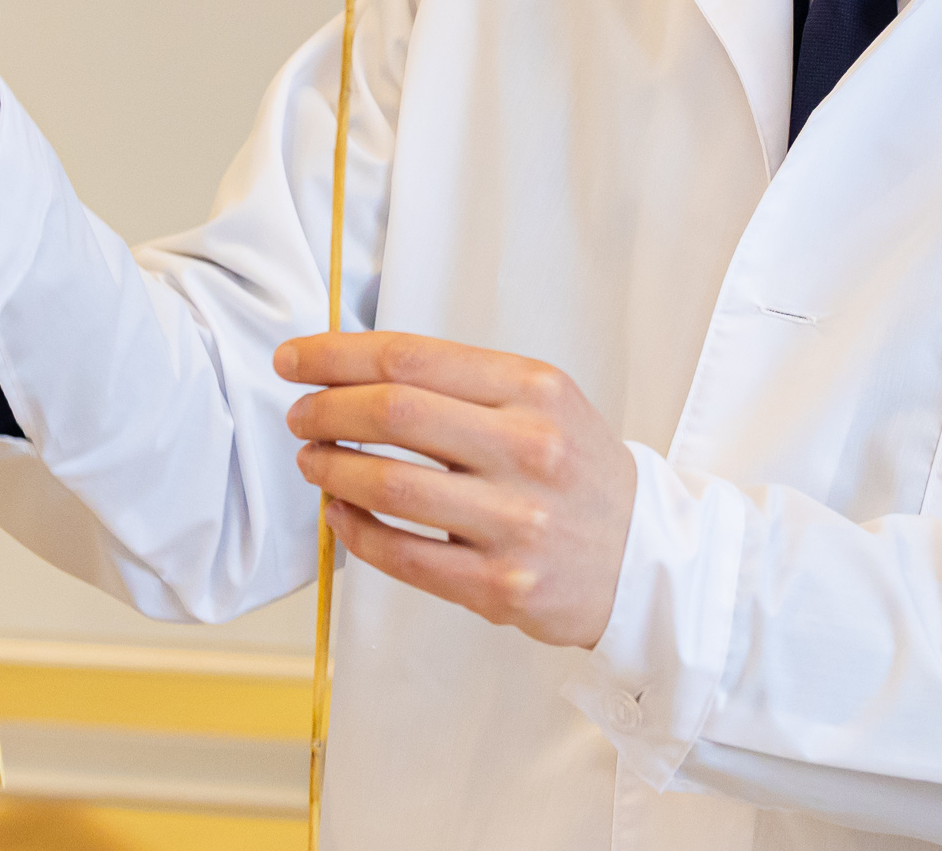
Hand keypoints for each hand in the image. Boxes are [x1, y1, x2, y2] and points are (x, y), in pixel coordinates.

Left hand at [279, 333, 635, 649]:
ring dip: (330, 469)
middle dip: (324, 408)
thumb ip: (463, 384)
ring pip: (387, 485)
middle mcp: (527, 448)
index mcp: (534, 389)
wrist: (646, 559)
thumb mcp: (543, 402)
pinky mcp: (501, 586)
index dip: (336, 355)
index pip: (411, 357)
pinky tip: (340, 514)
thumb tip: (357, 371)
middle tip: (299, 414)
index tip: (294, 359)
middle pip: (392, 412)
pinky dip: (354, 530)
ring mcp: (515, 522)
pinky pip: (401, 555)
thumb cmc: (577, 473)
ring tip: (313, 461)